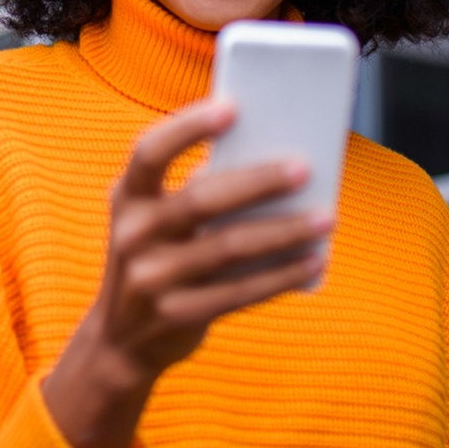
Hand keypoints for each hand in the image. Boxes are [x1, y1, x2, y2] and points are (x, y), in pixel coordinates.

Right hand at [42, 99, 333, 447]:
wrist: (121, 339)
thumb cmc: (157, 257)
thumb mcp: (155, 219)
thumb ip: (196, 191)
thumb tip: (274, 162)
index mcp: (127, 197)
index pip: (150, 151)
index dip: (188, 127)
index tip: (233, 108)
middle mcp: (132, 234)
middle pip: (200, 199)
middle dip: (257, 181)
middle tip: (304, 168)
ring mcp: (151, 278)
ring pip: (229, 247)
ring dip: (285, 231)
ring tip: (327, 217)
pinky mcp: (177, 314)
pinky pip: (241, 292)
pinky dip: (283, 275)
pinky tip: (314, 261)